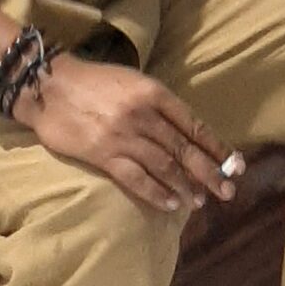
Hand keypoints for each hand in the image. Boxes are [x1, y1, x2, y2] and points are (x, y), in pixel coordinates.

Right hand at [19, 53, 239, 216]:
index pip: (195, 125)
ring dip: (185, 186)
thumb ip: (158, 105)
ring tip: (200, 200)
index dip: (216, 147)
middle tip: (227, 191)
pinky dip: (156, 192)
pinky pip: (135, 178)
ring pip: (164, 166)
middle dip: (209, 172)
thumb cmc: (94, 82)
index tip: (235, 164)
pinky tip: (170, 203)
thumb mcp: (133, 82)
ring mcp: (124, 136)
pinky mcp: (103, 154)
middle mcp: (144, 115)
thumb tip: (185, 131)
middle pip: (184, 149)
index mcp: (155, 94)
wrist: (48, 85)